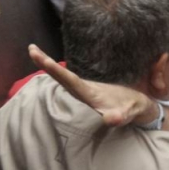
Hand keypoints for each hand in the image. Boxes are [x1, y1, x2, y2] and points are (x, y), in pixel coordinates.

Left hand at [27, 44, 158, 126]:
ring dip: (48, 65)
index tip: (45, 60)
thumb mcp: (129, 113)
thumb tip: (111, 119)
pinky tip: (48, 61)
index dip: (58, 71)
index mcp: (90, 96)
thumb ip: (120, 116)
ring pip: (62, 77)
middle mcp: (83, 93)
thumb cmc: (132, 109)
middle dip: (46, 65)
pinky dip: (57, 68)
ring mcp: (84, 90)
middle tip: (32, 50)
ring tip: (34, 51)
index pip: (71, 82)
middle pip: (61, 78)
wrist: (136, 109)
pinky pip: (68, 76)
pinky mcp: (87, 88)